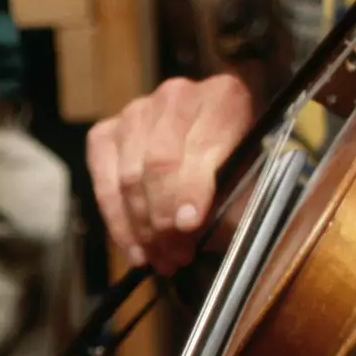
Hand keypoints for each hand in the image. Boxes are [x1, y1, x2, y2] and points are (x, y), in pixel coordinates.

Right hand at [87, 74, 253, 275]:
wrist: (214, 145)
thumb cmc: (238, 166)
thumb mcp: (251, 181)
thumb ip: (232, 199)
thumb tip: (189, 227)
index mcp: (223, 97)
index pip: (198, 145)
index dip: (190, 189)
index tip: (189, 226)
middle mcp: (175, 96)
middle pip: (156, 163)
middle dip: (164, 218)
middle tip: (176, 255)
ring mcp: (135, 112)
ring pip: (128, 178)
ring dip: (142, 228)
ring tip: (160, 259)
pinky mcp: (106, 134)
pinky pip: (104, 184)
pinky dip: (118, 222)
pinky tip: (135, 248)